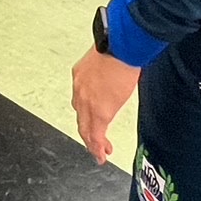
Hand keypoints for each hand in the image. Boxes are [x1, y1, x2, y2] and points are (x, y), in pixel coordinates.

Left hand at [71, 46, 140, 164]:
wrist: (120, 47)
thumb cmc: (120, 46)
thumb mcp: (109, 58)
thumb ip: (109, 68)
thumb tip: (120, 68)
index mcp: (81, 74)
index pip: (80, 99)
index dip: (86, 113)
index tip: (91, 121)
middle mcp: (79, 89)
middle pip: (81, 117)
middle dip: (87, 132)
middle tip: (94, 144)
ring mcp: (87, 101)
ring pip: (85, 128)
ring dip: (92, 142)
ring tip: (99, 152)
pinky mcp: (99, 112)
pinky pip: (95, 135)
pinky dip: (96, 147)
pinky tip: (101, 154)